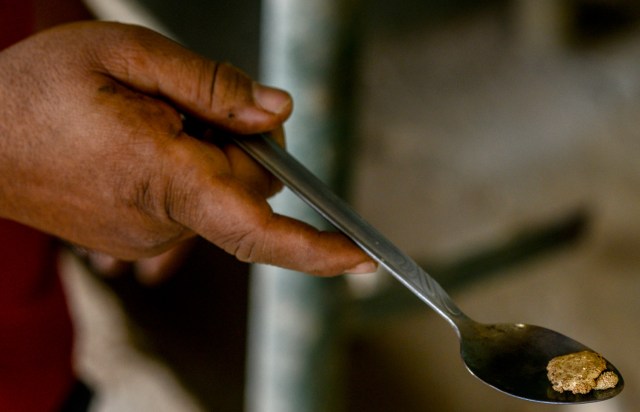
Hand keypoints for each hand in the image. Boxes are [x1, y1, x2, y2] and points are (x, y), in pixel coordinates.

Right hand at [0, 22, 375, 275]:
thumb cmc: (36, 90)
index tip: (359, 260)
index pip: (257, 228)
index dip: (316, 249)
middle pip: (250, 188)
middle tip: (190, 104)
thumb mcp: (125, 54)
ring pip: (222, 196)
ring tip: (152, 122)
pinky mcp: (139, 239)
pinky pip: (193, 206)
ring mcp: (148, 238)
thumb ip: (212, 86)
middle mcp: (160, 221)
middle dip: (244, 144)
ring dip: (210, 156)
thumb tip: (276, 110)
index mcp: (163, 176)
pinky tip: (144, 146)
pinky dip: (188, 174)